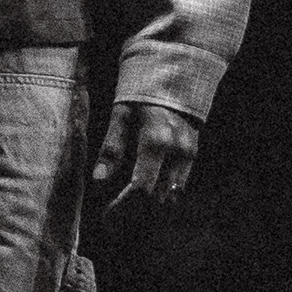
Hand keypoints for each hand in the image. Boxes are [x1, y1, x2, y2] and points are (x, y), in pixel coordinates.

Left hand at [90, 99, 199, 224]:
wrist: (176, 70)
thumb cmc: (142, 91)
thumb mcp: (121, 113)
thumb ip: (112, 147)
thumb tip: (97, 180)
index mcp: (156, 141)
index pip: (142, 189)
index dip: (123, 209)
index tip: (106, 217)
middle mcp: (178, 152)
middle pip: (158, 201)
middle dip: (134, 215)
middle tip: (112, 221)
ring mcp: (189, 155)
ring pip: (171, 199)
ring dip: (149, 210)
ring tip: (125, 211)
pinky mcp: (194, 155)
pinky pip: (178, 188)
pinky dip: (160, 198)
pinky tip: (142, 198)